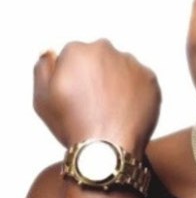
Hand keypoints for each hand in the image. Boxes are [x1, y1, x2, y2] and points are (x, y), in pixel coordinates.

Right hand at [33, 39, 160, 155]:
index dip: (73, 78)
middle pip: (99, 59)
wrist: (108, 148)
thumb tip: (51, 52)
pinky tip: (126, 110)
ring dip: (117, 82)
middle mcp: (107, 50)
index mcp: (78, 51)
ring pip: (121, 69)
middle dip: (96, 75)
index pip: (75, 57)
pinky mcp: (151, 79)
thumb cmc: (73, 124)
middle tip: (94, 103)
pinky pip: (140, 81)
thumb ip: (44, 67)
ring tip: (111, 109)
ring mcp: (132, 64)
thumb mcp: (42, 97)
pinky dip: (135, 92)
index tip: (76, 95)